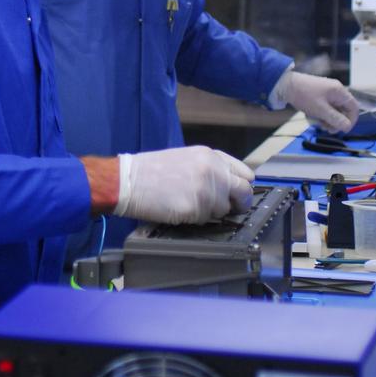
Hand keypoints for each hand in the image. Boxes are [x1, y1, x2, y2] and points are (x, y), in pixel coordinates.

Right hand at [114, 146, 253, 225]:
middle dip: (238, 203)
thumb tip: (230, 185)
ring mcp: (207, 190)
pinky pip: (207, 220)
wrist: (130, 180)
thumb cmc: (153, 170)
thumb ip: (211, 168)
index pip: (245, 174)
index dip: (243, 187)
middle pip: (244, 193)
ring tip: (191, 204)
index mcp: (211, 155)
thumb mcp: (187, 158)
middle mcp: (213, 170)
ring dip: (213, 212)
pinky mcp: (197, 208)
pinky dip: (198, 219)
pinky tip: (181, 209)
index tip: (238, 194)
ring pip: (225, 210)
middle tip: (227, 208)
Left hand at [279, 70, 358, 133]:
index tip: (343, 129)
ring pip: (335, 110)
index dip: (351, 120)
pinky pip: (326, 108)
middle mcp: (335, 90)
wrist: (285, 85)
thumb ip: (336, 119)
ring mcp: (327, 92)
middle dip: (337, 121)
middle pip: (344, 110)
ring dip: (329, 119)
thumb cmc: (303, 94)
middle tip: (328, 129)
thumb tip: (347, 127)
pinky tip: (314, 117)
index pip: (354, 107)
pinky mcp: (319, 95)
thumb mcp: (321, 110)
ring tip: (319, 123)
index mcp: (339, 91)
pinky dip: (323, 114)